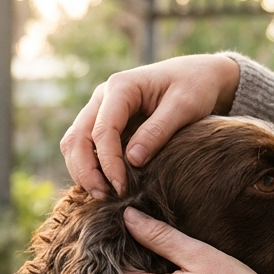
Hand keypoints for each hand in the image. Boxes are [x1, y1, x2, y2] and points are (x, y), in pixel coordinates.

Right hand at [61, 54, 240, 198]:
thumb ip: (158, 131)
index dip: (108, 164)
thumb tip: (132, 160)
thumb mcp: (184, 106)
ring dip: (82, 171)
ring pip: (74, 143)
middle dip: (86, 171)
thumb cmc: (195, 87)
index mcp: (120, 87)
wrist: (199, 75)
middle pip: (77, 138)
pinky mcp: (103, 122)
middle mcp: (102, 97)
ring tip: (103, 196)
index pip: (102, 131)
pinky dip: (88, 167)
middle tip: (104, 198)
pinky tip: (105, 185)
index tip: (122, 189)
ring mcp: (100, 109)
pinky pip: (84, 146)